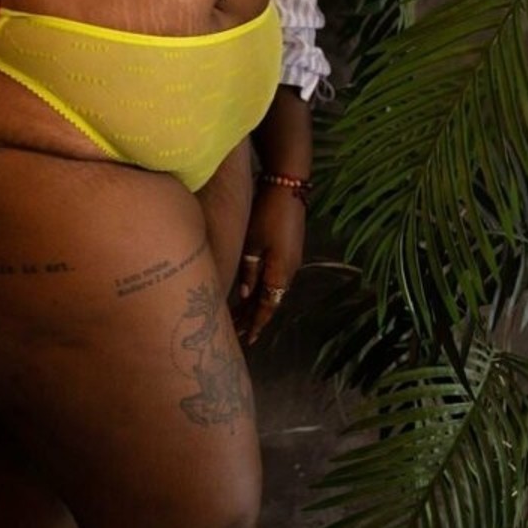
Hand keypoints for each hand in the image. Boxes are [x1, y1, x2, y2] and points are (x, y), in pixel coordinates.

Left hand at [234, 179, 306, 345]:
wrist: (289, 188)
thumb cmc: (267, 214)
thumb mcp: (253, 243)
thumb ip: (249, 270)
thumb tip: (245, 295)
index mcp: (280, 273)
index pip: (267, 307)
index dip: (255, 323)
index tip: (246, 339)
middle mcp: (289, 271)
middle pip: (269, 301)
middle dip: (253, 316)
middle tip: (236, 331)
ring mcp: (291, 260)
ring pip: (271, 289)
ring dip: (256, 303)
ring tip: (240, 314)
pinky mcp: (288, 250)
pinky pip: (274, 278)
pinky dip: (261, 288)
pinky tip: (251, 289)